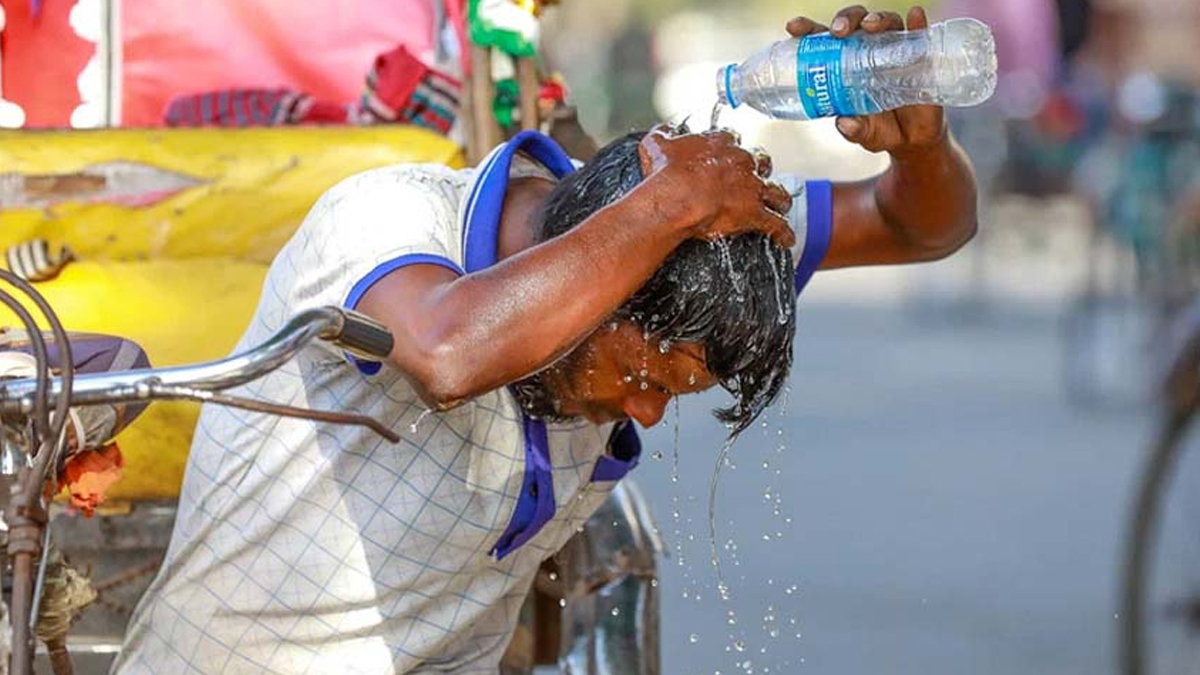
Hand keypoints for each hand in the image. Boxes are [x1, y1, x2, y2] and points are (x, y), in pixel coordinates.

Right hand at [637, 125, 795, 247]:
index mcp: (721, 144)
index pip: (733, 140)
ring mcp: (751, 188)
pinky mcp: (754, 213)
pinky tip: (786, 239)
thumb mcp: (656, 145)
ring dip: (779, 199)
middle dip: (760, 169)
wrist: (675, 198)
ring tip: (781, 205)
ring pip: (776, 191)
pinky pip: (776, 224)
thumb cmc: (666, 174)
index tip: (727, 156)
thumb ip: (662, 135)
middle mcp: (742, 162)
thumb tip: (662, 132)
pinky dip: (783, 232)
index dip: (731, 149)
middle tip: (755, 177)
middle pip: (761, 162)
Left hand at [786, 6, 947, 155]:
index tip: (794, 27)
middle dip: (844, 20)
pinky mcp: (919, 56)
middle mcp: (867, 51)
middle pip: (854, 24)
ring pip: (884, 23)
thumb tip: (845, 124)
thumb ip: (853, 130)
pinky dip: (917, 23)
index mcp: (843, 65)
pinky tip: (915, 17)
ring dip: (877, 19)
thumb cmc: (880, 129)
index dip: (807, 30)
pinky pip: (918, 35)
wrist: (912, 139)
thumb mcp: (864, 134)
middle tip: (838, 31)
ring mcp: (893, 51)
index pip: (822, 40)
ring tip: (870, 27)